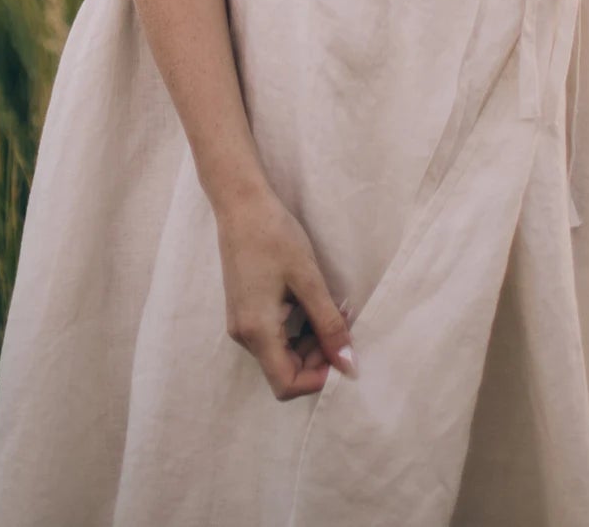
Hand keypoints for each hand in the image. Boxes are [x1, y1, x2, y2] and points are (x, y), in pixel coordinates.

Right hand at [214, 184, 358, 400]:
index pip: (286, 384)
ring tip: (333, 310)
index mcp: (257, 331)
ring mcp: (241, 322)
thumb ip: (328, 324)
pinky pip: (273, 336)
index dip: (317, 379)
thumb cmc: (274, 236)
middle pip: (284, 370)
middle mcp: (244, 335)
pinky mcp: (243, 310)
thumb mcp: (308, 279)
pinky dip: (297, 329)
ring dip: (310, 342)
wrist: (240, 203)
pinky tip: (313, 304)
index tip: (342, 354)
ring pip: (280, 354)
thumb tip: (349, 365)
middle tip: (343, 325)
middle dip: (318, 357)